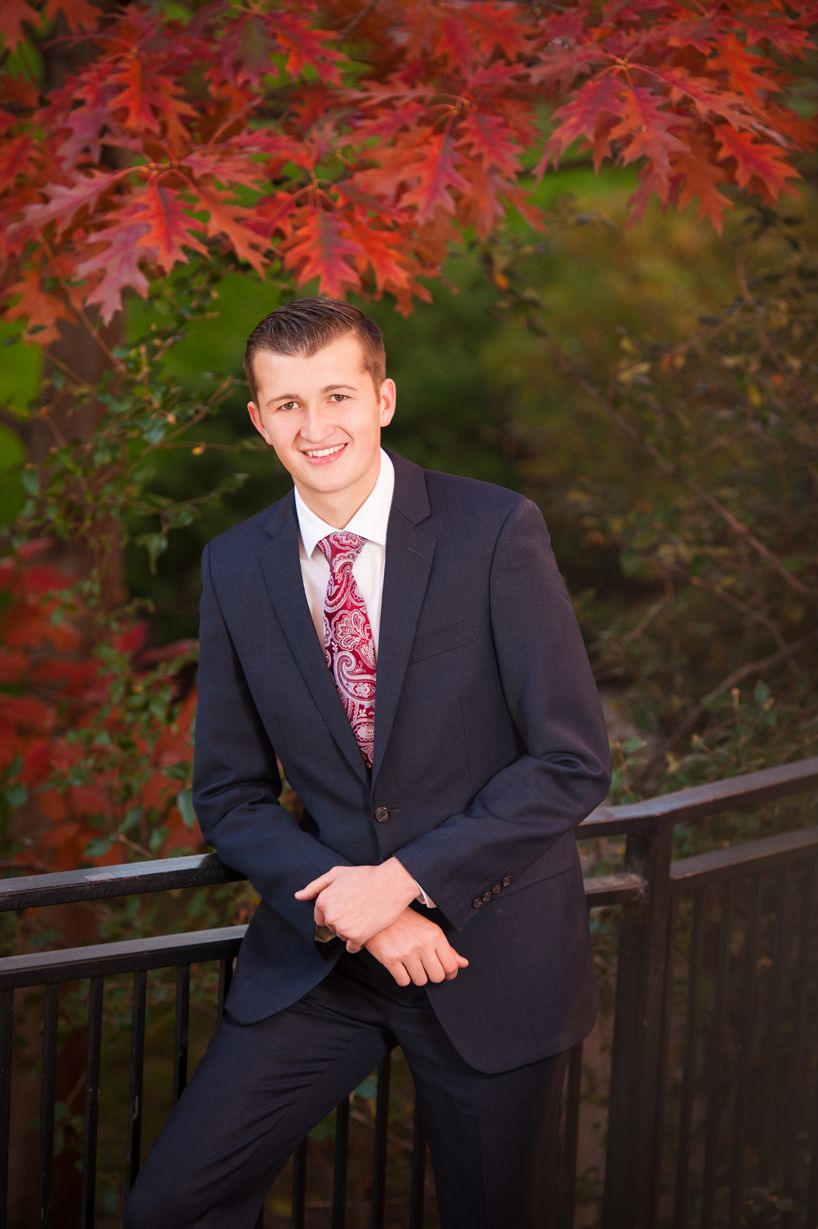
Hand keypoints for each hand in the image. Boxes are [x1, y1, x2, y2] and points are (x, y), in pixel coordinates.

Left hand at [294, 858, 418, 951]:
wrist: (391, 884)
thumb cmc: (365, 876)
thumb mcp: (337, 874)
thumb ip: (315, 886)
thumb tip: (298, 896)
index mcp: (323, 901)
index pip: (321, 918)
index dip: (336, 911)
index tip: (349, 904)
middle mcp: (330, 916)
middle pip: (332, 928)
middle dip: (343, 921)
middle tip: (359, 908)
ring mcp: (342, 928)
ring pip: (342, 937)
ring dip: (352, 931)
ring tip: (365, 915)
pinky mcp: (356, 937)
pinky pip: (352, 947)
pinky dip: (359, 941)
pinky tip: (368, 927)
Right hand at [365, 910, 468, 986]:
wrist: (379, 913)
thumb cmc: (407, 922)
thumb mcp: (430, 930)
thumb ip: (448, 949)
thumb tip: (464, 964)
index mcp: (435, 935)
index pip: (451, 966)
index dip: (450, 973)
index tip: (444, 971)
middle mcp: (422, 944)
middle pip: (437, 977)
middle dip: (432, 975)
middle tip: (426, 967)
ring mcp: (406, 952)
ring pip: (421, 981)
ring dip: (417, 976)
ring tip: (411, 964)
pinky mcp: (390, 960)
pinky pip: (403, 981)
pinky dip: (403, 978)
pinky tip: (401, 967)